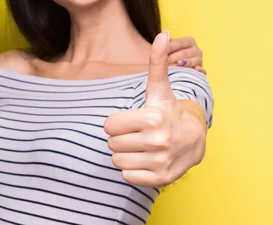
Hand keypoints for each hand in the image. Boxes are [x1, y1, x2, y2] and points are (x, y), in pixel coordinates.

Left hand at [104, 31, 205, 187]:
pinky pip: (127, 176)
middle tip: (136, 134)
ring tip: (139, 147)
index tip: (130, 121)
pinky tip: (145, 160)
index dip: (116, 123)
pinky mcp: (160, 178)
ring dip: (124, 154)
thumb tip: (161, 34)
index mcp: (153, 118)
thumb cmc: (169, 112)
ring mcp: (160, 161)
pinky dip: (132, 170)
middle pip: (111, 144)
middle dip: (120, 138)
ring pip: (116, 161)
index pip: (109, 126)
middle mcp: (158, 141)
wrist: (194, 140)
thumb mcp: (160, 89)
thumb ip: (156, 64)